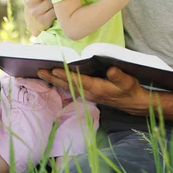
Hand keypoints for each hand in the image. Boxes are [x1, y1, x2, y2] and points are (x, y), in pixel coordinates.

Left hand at [38, 66, 154, 113]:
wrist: (134, 102)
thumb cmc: (130, 90)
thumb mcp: (128, 82)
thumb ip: (119, 76)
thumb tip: (111, 70)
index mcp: (97, 88)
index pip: (77, 80)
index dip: (65, 75)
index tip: (53, 70)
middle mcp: (90, 92)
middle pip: (68, 84)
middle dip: (53, 78)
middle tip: (39, 71)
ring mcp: (88, 94)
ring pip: (68, 86)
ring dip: (55, 80)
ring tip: (42, 74)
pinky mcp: (89, 93)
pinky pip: (72, 87)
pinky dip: (62, 82)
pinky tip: (55, 79)